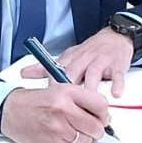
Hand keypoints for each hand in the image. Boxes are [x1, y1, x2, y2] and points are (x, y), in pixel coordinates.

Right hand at [0, 83, 110, 142]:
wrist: (9, 111)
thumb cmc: (33, 101)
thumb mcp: (57, 89)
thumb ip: (80, 99)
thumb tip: (103, 114)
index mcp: (66, 92)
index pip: (100, 104)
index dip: (104, 113)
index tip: (102, 117)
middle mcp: (62, 109)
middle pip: (96, 127)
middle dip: (96, 130)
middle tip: (90, 128)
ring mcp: (57, 128)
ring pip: (86, 142)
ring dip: (84, 140)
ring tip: (74, 132)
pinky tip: (65, 139)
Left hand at [20, 29, 134, 96]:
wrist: (113, 37)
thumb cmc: (88, 51)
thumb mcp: (66, 57)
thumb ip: (45, 68)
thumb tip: (24, 74)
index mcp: (70, 59)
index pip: (57, 72)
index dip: (52, 86)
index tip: (49, 100)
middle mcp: (84, 59)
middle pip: (74, 73)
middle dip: (69, 88)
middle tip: (67, 106)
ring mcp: (101, 61)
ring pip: (94, 74)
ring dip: (91, 88)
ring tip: (89, 104)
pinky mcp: (117, 65)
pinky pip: (117, 75)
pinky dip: (117, 84)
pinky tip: (115, 94)